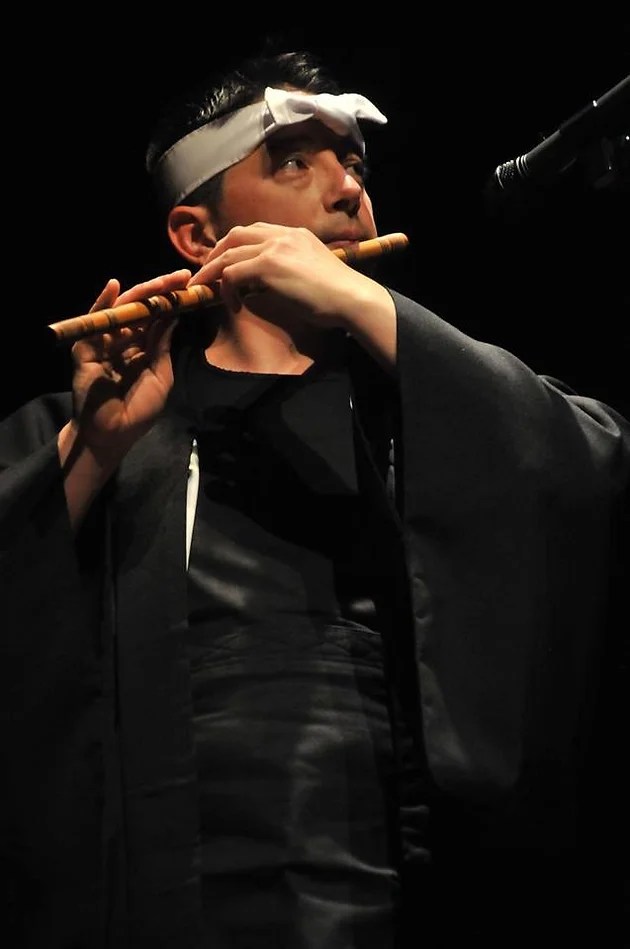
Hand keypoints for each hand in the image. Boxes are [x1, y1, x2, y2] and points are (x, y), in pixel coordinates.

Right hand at [69, 269, 190, 455]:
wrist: (113, 434)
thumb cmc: (138, 410)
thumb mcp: (161, 375)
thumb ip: (163, 345)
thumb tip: (172, 314)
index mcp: (143, 348)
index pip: (158, 318)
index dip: (172, 303)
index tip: (192, 287)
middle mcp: (124, 341)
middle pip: (142, 310)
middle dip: (162, 292)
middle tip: (182, 277)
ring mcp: (105, 342)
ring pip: (123, 311)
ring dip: (142, 294)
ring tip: (162, 281)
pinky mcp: (86, 348)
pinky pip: (94, 322)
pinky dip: (102, 303)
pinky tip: (115, 287)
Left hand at [187, 223, 376, 328]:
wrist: (351, 298)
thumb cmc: (336, 296)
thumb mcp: (309, 275)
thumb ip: (285, 272)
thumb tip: (258, 289)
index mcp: (294, 234)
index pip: (255, 231)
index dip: (235, 246)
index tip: (226, 264)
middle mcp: (282, 235)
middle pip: (235, 235)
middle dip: (216, 254)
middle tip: (207, 274)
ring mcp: (275, 248)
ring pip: (229, 254)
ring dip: (213, 273)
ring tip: (206, 290)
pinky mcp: (268, 265)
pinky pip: (232, 274)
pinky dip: (227, 290)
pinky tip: (235, 306)